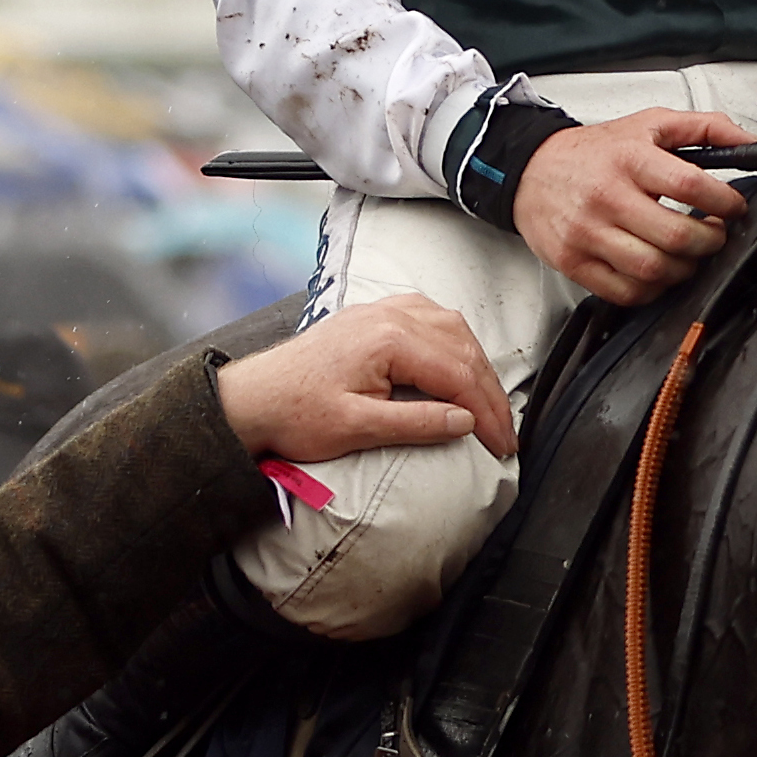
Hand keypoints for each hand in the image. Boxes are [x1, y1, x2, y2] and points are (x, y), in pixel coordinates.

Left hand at [219, 296, 517, 465]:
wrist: (252, 398)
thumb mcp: (356, 428)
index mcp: (389, 339)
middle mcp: (391, 315)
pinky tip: (461, 362)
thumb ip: (416, 423)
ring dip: (476, 365)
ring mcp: (382, 310)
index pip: (459, 374)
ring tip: (489, 404)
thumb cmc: (295, 414)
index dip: (487, 413)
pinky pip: (431, 318)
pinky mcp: (373, 316)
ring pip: (453, 328)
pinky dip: (455, 342)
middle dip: (489, 392)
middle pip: (463, 348)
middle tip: (504, 433)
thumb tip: (465, 422)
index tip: (501, 446)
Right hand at [514, 110, 752, 305]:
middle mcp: (607, 197)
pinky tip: (658, 270)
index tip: (733, 208)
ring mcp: (588, 234)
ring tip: (687, 254)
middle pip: (676, 237)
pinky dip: (652, 289)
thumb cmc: (594, 153)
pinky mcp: (574, 262)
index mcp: (630, 159)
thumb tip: (750, 143)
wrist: (531, 170)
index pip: (690, 186)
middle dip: (711, 242)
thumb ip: (704, 128)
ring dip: (684, 268)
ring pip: (654, 270)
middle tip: (715, 235)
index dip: (724, 202)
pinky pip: (626, 292)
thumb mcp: (650, 124)